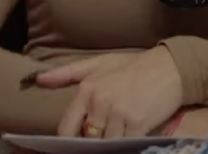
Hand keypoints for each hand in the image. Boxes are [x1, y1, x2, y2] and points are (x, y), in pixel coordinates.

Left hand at [33, 46, 183, 138]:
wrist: (168, 69)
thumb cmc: (131, 66)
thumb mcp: (97, 64)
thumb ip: (66, 73)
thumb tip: (38, 80)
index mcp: (86, 90)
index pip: (67, 127)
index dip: (68, 140)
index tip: (69, 145)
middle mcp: (100, 103)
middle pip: (87, 139)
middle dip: (91, 142)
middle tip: (99, 136)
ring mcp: (119, 115)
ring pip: (106, 144)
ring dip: (109, 143)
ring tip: (114, 134)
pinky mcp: (138, 125)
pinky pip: (125, 144)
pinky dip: (125, 144)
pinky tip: (128, 136)